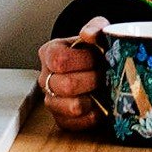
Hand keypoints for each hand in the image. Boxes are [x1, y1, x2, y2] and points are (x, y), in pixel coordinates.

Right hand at [36, 16, 111, 132]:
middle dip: (93, 80)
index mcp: (50, 53)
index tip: (99, 56)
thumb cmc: (96, 51)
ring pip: (70, 107)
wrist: (101, 68)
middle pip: (66, 85)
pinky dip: (92, 117)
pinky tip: (101, 106)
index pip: (59, 60)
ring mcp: (51, 100)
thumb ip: (95, 27)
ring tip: (104, 90)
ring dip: (94, 99)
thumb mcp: (98, 32)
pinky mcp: (61, 119)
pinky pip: (74, 124)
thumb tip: (89, 34)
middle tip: (106, 75)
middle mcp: (45, 78)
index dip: (84, 60)